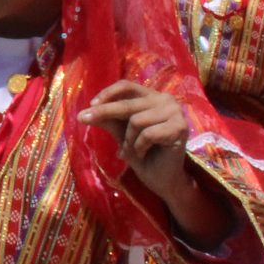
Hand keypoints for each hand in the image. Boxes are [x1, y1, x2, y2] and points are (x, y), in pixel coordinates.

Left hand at [81, 80, 191, 197]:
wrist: (161, 177)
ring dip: (129, 140)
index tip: (90, 105)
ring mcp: (175, 112)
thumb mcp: (121, 133)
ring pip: (137, 120)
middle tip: (83, 118)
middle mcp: (165, 99)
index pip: (127, 86)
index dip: (108, 93)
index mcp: (151, 96)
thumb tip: (83, 114)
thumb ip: (107, 120)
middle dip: (104, 112)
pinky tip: (144, 153)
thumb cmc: (142, 153)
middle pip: (127, 103)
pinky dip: (140, 146)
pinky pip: (148, 134)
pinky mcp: (180, 127)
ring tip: (133, 150)